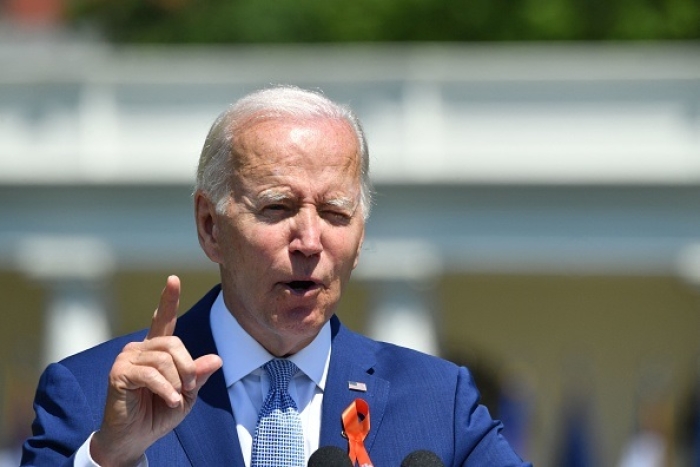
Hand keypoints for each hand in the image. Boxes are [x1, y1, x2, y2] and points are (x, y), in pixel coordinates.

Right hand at [91, 276, 222, 466]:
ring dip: (177, 382)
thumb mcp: (187, 393)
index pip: (164, 319)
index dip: (169, 299)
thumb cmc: (159, 413)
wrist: (135, 438)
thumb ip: (198, 375)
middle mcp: (139, 348)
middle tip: (187, 390)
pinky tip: (170, 401)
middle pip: (174, 344)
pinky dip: (166, 389)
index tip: (173, 278)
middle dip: (187, 368)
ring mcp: (127, 358)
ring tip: (176, 398)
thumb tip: (216, 359)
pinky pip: (151, 374)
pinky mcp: (118, 373)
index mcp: (156, 349)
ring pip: (164, 359)